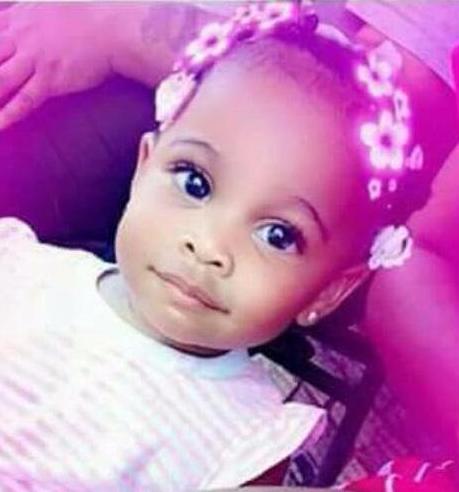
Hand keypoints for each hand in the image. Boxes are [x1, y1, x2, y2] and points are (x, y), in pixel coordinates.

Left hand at [0, 3, 117, 129]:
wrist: (112, 28)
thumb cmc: (84, 14)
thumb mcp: (43, 1)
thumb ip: (17, 6)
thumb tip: (5, 8)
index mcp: (15, 18)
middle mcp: (19, 38)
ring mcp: (34, 60)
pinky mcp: (52, 79)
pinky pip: (25, 99)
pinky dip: (9, 114)